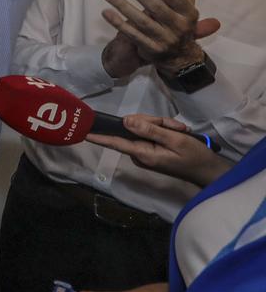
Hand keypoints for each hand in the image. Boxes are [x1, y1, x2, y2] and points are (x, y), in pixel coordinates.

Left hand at [86, 113, 230, 187]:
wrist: (209, 170)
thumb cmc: (194, 156)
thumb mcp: (174, 140)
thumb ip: (149, 130)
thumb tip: (126, 121)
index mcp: (142, 153)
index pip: (115, 142)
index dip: (98, 136)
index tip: (82, 132)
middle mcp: (140, 153)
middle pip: (134, 128)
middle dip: (155, 122)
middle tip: (175, 128)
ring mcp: (146, 151)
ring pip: (145, 127)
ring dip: (163, 125)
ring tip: (180, 131)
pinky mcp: (152, 149)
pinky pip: (152, 133)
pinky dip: (165, 129)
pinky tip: (178, 132)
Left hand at [101, 0, 219, 71]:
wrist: (180, 55)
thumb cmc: (177, 20)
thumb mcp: (184, 5)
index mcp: (189, 12)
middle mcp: (180, 26)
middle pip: (155, 5)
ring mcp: (165, 39)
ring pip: (141, 20)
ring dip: (122, 4)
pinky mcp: (151, 49)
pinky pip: (132, 34)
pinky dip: (119, 23)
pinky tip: (106, 12)